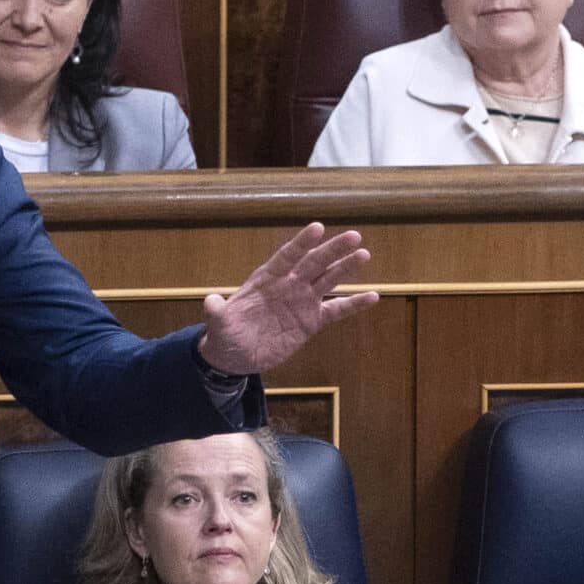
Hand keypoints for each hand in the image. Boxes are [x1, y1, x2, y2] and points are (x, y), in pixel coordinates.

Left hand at [197, 222, 377, 376]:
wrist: (236, 355)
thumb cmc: (225, 333)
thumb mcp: (218, 323)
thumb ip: (217, 311)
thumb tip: (210, 302)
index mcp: (266, 279)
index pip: (287, 256)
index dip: (301, 243)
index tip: (317, 227)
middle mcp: (288, 285)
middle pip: (313, 263)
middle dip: (332, 250)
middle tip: (354, 236)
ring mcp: (301, 302)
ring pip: (327, 280)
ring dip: (345, 268)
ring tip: (364, 254)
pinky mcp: (311, 321)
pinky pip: (335, 310)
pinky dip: (353, 304)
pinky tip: (373, 296)